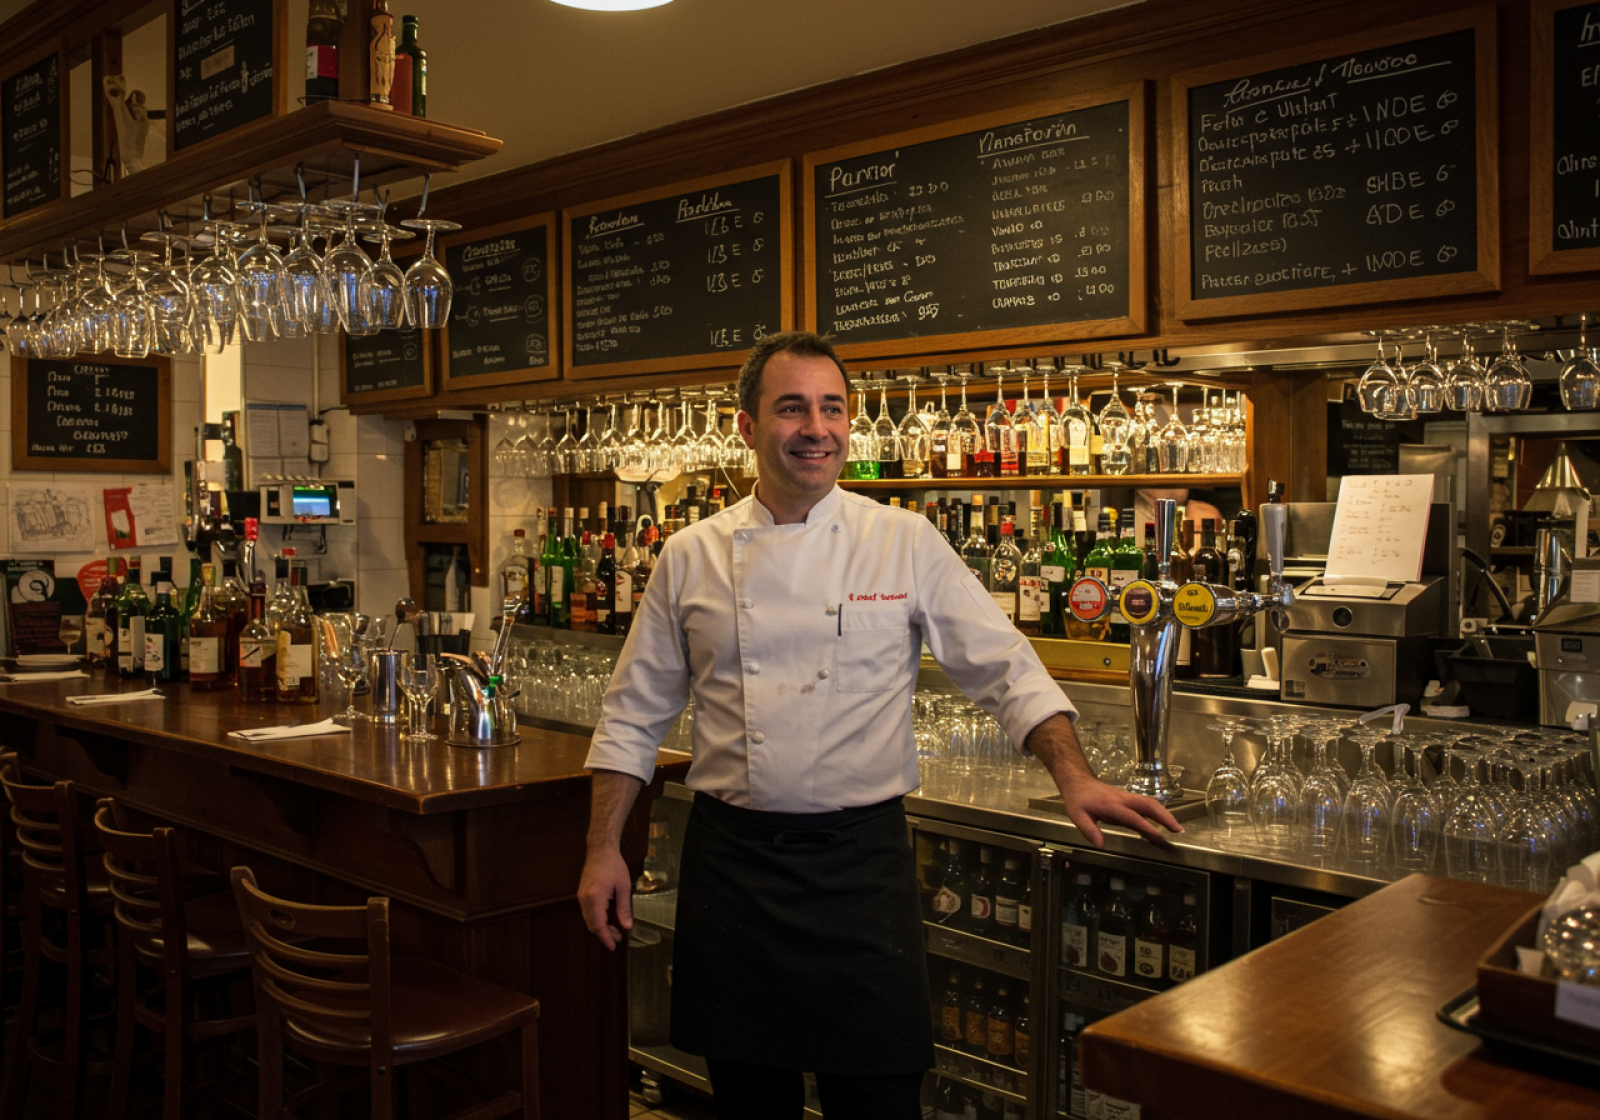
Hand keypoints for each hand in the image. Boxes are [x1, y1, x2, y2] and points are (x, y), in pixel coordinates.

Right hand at [577, 845, 633, 950]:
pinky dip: (597, 919)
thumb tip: (626, 926)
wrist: (601, 850)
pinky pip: (588, 912)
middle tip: (618, 939)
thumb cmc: (614, 866)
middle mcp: (584, 899)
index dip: (605, 938)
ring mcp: (581, 897)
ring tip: (615, 931)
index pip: (598, 925)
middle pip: (592, 924)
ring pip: (589, 919)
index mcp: (594, 898)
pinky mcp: (582, 894)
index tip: (613, 946)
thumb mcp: (623, 887)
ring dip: (601, 927)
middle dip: (604, 934)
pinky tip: (608, 919)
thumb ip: (624, 908)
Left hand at [1058, 776, 1181, 848]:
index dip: (1147, 827)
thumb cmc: (1078, 799)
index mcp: (1112, 805)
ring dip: (1165, 814)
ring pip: (1150, 803)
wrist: (1078, 781)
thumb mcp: (1077, 815)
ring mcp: (1127, 797)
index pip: (1133, 817)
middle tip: (1179, 830)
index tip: (1160, 838)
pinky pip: (1146, 804)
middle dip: (1166, 817)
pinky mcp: (1128, 798)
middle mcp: (1124, 799)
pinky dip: (1157, 812)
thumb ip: (1089, 830)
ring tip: (1177, 828)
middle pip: (1149, 805)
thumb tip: (1100, 845)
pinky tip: (1162, 823)